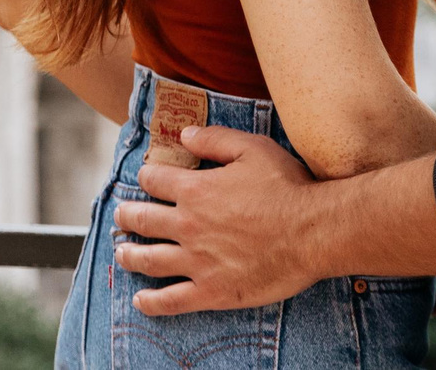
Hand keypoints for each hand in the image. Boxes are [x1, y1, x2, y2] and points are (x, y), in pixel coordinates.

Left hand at [112, 124, 320, 313]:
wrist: (314, 232)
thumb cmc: (288, 187)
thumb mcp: (253, 148)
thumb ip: (215, 139)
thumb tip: (185, 134)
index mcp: (195, 190)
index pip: (154, 180)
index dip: (147, 176)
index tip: (146, 178)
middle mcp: (188, 226)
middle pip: (142, 220)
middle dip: (128, 215)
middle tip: (122, 214)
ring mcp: (196, 261)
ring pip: (148, 260)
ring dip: (129, 255)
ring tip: (121, 253)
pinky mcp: (211, 291)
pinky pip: (170, 300)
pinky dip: (150, 302)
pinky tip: (140, 300)